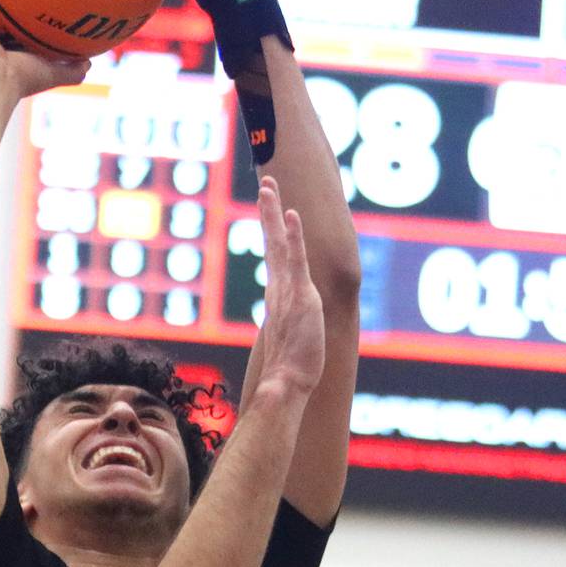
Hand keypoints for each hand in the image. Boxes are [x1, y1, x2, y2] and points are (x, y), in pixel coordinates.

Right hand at [252, 176, 324, 395]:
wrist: (287, 380)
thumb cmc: (292, 368)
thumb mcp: (295, 339)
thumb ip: (292, 327)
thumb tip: (293, 331)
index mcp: (279, 295)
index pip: (275, 256)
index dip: (273, 231)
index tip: (270, 210)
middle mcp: (279, 288)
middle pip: (271, 242)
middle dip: (268, 213)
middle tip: (266, 186)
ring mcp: (287, 289)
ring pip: (278, 244)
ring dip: (274, 214)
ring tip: (269, 187)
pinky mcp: (299, 295)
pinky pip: (295, 259)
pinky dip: (293, 235)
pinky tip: (292, 214)